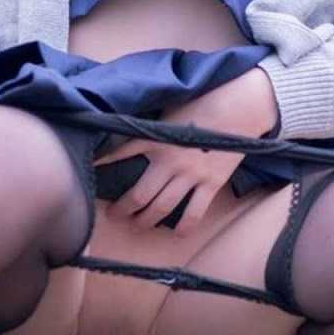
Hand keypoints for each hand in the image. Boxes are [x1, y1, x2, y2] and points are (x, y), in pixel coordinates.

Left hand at [92, 108, 245, 234]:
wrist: (240, 107)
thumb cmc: (204, 101)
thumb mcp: (171, 108)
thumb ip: (153, 124)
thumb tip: (131, 127)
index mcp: (156, 139)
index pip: (121, 154)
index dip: (104, 165)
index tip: (93, 175)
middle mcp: (169, 161)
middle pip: (139, 195)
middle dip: (122, 209)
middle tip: (113, 215)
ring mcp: (191, 175)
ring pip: (161, 208)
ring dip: (145, 221)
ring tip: (136, 225)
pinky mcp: (211, 184)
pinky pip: (194, 213)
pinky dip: (183, 227)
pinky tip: (176, 233)